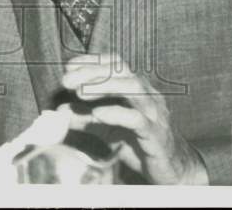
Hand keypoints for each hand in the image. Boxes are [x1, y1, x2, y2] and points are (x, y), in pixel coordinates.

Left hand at [59, 53, 207, 184]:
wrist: (171, 170)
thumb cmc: (139, 144)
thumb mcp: (107, 129)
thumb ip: (85, 118)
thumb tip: (60, 111)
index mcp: (136, 88)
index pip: (115, 64)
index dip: (92, 61)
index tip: (69, 66)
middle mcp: (147, 94)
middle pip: (121, 71)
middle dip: (92, 72)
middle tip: (67, 81)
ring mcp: (154, 112)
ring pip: (133, 88)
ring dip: (104, 86)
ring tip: (80, 92)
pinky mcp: (156, 134)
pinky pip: (137, 119)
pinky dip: (117, 113)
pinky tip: (99, 113)